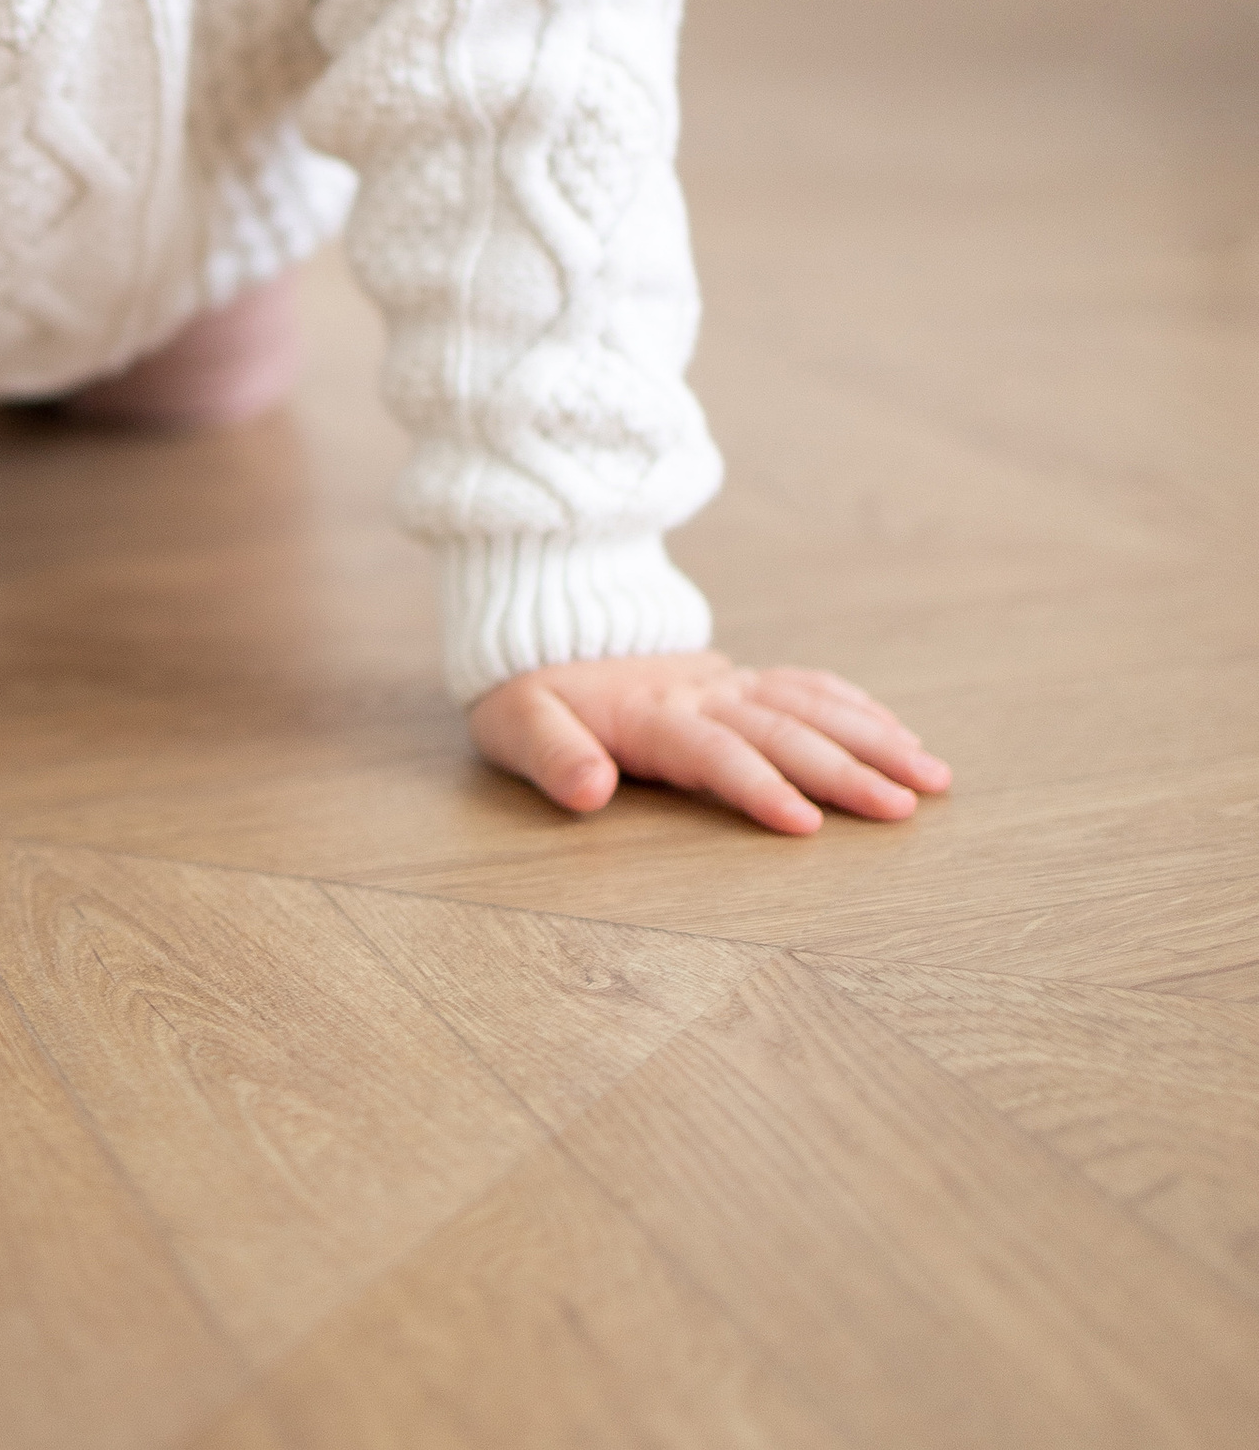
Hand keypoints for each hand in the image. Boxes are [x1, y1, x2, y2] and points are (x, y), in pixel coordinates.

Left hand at [467, 650, 949, 836]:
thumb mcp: (517, 725)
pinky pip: (808, 686)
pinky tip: (901, 737)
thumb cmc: (530, 694)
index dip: (760, 786)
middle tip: (904, 809)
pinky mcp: (740, 676)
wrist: (543, 625)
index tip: (809, 824)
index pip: (716, 753)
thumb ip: (553, 758)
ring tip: (932, 778)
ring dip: (874, 739)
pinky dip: (859, 708)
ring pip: (812, 706)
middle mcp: (702, 693)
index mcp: (651, 714)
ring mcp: (727, 681)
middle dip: (846, 770)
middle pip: (784, 731)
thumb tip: (589, 790)